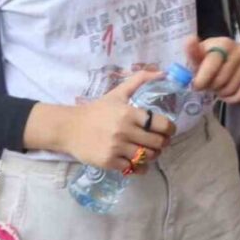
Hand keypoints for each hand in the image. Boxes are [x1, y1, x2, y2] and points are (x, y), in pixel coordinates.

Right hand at [60, 71, 175, 172]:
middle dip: (163, 143)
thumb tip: (162, 72)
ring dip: (153, 155)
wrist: (69, 127)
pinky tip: (139, 162)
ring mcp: (116, 147)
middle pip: (157, 142)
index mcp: (129, 113)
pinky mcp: (108, 161)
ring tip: (151, 151)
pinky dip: (140, 167)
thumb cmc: (97, 110)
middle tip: (161, 142)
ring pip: (147, 156)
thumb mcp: (119, 93)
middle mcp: (124, 131)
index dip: (170, 129)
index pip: (161, 124)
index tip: (169, 131)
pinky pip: (133, 168)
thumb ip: (140, 79)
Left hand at [185, 37, 239, 103]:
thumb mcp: (198, 54)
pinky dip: (231, 98)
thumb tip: (190, 39)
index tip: (196, 85)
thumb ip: (193, 51)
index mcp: (225, 43)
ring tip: (216, 85)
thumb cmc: (207, 57)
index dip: (202, 78)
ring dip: (219, 92)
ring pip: (230, 89)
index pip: (213, 63)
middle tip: (206, 83)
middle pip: (221, 79)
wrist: (224, 59)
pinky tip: (225, 92)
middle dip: (210, 86)